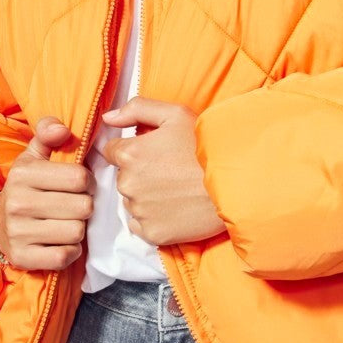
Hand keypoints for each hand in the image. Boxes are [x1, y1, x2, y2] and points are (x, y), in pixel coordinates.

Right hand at [0, 116, 93, 270]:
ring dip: (78, 229)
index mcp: (23, 174)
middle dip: (85, 206)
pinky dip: (70, 251)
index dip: (88, 181)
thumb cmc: (26, 187)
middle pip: (84, 207)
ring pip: (77, 232)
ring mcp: (18, 233)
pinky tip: (60, 241)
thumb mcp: (33, 156)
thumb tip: (62, 129)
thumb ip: (48, 134)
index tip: (80, 185)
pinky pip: (65, 256)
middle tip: (74, 206)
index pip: (79, 177)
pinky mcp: (22, 258)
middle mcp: (18, 203)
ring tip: (66, 222)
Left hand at [100, 97, 225, 246]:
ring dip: (146, 196)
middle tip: (171, 171)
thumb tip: (108, 117)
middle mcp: (127, 184)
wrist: (234, 184)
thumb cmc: (206, 148)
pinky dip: (153, 218)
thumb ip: (137, 109)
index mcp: (129, 154)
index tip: (153, 154)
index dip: (133, 151)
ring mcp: (139, 211)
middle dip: (141, 173)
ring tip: (176, 190)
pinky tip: (175, 208)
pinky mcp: (152, 233)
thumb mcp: (175, 115)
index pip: (112, 152)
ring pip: (132, 201)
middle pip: (123, 177)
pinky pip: (141, 225)